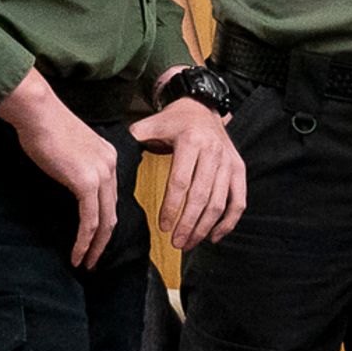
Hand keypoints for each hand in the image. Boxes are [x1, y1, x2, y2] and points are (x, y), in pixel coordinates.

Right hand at [0, 77, 125, 267]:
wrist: (37, 111)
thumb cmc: (42, 125)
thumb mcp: (67, 148)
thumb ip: (74, 167)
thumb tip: (67, 184)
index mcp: (107, 156)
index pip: (110, 197)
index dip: (104, 221)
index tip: (94, 239)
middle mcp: (110, 165)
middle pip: (113, 212)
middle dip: (103, 241)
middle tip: (93, 260)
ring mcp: (100, 173)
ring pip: (104, 221)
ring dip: (95, 246)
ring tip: (85, 263)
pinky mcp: (85, 181)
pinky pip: (90, 220)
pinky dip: (84, 241)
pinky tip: (77, 254)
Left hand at [132, 86, 245, 248]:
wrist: (202, 107)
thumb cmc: (174, 121)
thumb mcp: (152, 124)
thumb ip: (135, 139)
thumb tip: (113, 157)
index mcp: (191, 141)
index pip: (180, 181)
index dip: (171, 207)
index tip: (162, 227)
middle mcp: (213, 151)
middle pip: (201, 197)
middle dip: (188, 224)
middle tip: (175, 243)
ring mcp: (228, 162)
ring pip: (219, 203)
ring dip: (205, 228)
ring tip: (188, 243)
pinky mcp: (238, 170)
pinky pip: (238, 202)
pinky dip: (228, 222)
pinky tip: (213, 237)